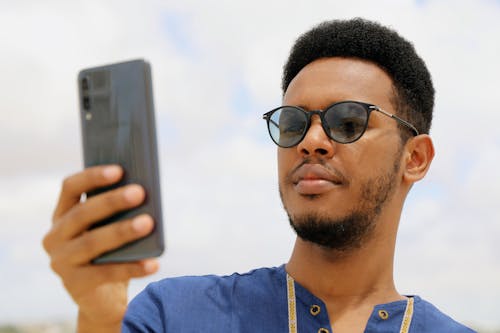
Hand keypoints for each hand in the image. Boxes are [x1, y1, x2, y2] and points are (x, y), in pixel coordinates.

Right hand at [43, 165, 158, 331]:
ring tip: (148, 223)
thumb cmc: (109, 252)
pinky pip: (106, 273)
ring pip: (93, 242)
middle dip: (112, 201)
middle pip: (82, 214)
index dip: (92, 177)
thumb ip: (117, 211)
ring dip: (122, 231)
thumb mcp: (109, 227)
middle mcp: (55, 237)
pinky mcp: (75, 285)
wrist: (101, 298)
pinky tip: (153, 263)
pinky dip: (132, 268)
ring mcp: (61, 262)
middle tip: (140, 192)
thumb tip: (144, 189)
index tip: (119, 169)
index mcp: (62, 215)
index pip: (70, 188)